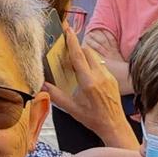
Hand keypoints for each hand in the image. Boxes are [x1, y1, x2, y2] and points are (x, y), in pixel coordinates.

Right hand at [50, 22, 131, 140]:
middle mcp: (100, 76)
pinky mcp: (113, 78)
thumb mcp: (72, 109)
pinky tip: (87, 75)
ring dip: (84, 56)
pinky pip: (100, 64)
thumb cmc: (94, 119)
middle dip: (76, 48)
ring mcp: (108, 76)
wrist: (114, 125)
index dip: (71, 41)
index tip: (67, 30)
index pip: (78, 56)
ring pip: (95, 56)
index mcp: (88, 82)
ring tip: (75, 66)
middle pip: (87, 51)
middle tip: (66, 54)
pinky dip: (92, 64)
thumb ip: (56, 96)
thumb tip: (43, 86)